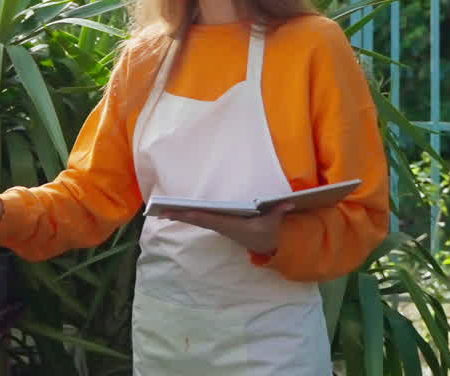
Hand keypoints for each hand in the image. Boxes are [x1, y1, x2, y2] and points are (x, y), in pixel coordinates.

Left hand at [156, 203, 293, 255]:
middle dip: (180, 216)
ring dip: (180, 216)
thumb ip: (278, 211)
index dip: (196, 216)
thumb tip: (288, 202)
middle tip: (161, 212)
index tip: (183, 213)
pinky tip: (177, 213)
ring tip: (163, 211)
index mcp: (231, 225)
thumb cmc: (267, 232)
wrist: (267, 245)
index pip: (211, 219)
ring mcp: (219, 226)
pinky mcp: (219, 225)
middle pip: (198, 220)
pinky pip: (200, 220)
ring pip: (197, 220)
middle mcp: (222, 226)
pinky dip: (188, 216)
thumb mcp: (273, 223)